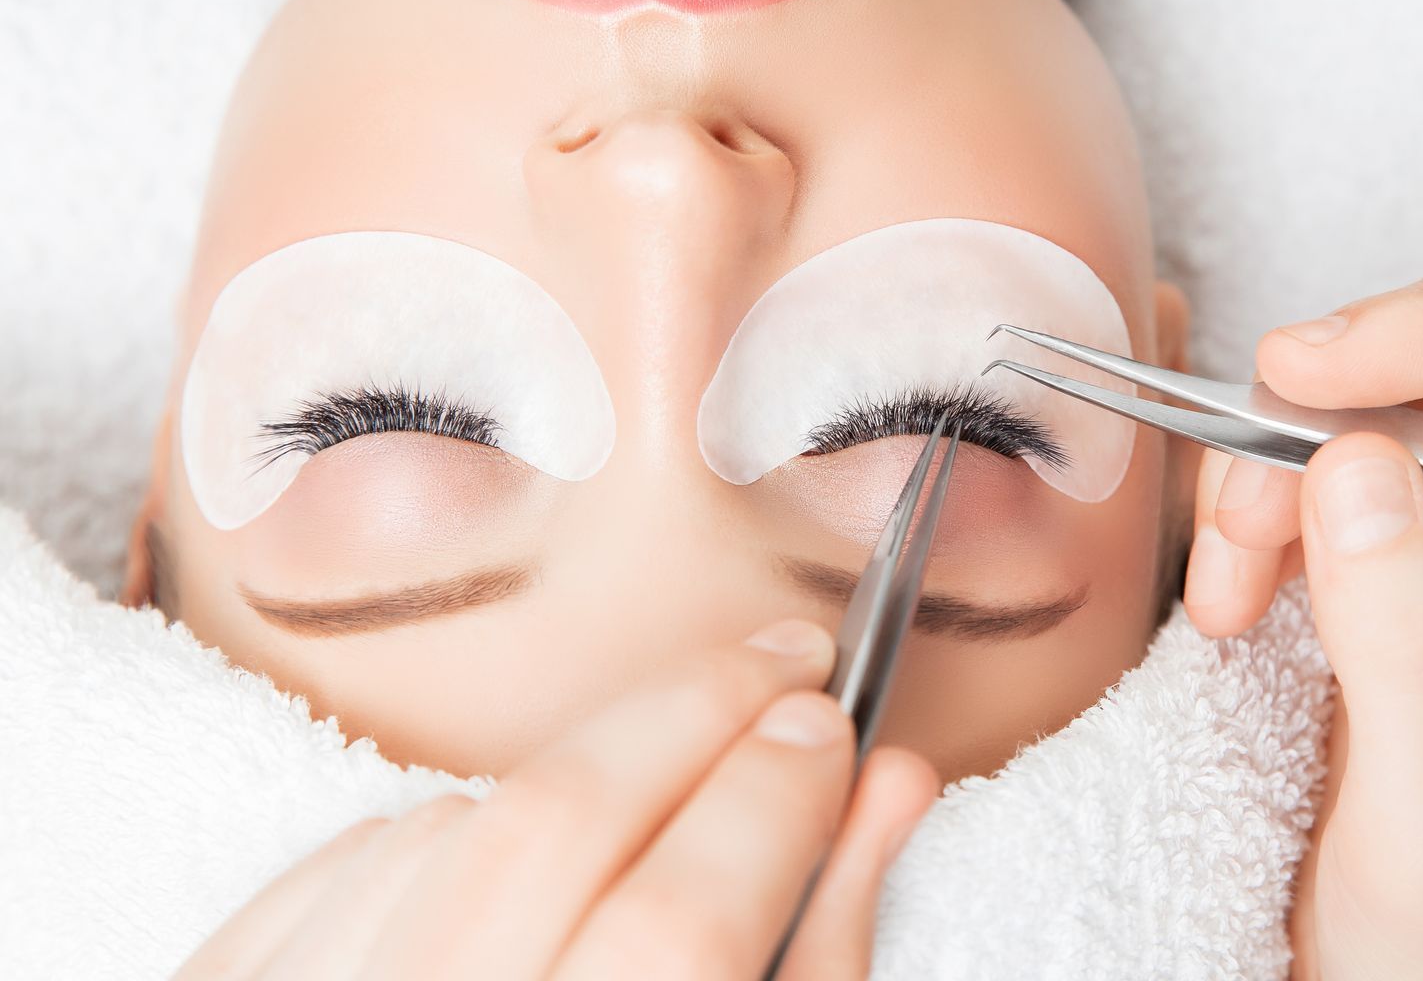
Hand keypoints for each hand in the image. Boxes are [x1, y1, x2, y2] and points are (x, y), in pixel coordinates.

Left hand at [175, 619, 937, 980]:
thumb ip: (824, 957)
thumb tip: (884, 787)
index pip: (686, 916)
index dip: (774, 796)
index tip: (827, 724)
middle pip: (555, 822)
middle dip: (692, 708)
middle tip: (785, 660)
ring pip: (449, 829)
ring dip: (578, 776)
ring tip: (660, 787)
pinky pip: (351, 868)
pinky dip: (451, 837)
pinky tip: (519, 866)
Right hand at [1183, 262, 1422, 979]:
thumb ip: (1408, 642)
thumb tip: (1355, 465)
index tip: (1307, 369)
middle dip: (1346, 400)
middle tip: (1253, 472)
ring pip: (1392, 413)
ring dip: (1286, 466)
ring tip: (1237, 575)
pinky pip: (1337, 483)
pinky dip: (1266, 514)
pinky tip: (1242, 595)